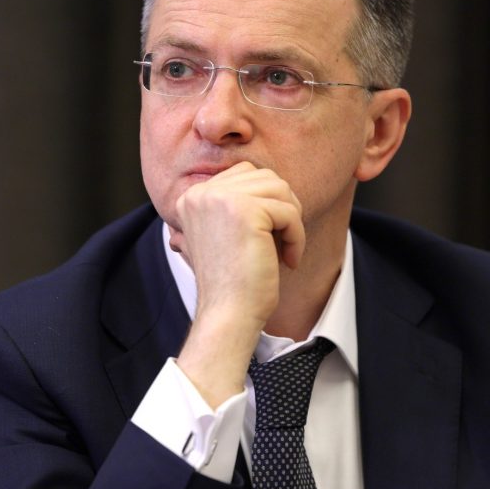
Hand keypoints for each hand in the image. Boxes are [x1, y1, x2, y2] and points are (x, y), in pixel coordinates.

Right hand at [170, 161, 304, 406]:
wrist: (227, 314)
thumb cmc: (231, 282)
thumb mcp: (223, 235)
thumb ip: (233, 206)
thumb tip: (272, 183)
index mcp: (192, 197)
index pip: (244, 174)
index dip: (266, 201)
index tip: (267, 236)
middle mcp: (201, 193)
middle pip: (265, 177)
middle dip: (282, 207)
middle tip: (281, 241)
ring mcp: (221, 199)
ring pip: (280, 190)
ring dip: (291, 221)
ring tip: (285, 250)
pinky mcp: (245, 212)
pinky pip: (289, 211)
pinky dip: (297, 237)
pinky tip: (288, 261)